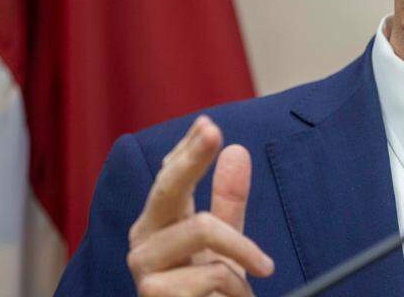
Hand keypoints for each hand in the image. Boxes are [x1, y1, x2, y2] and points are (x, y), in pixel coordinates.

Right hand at [126, 115, 274, 295]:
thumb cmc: (210, 292)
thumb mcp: (227, 244)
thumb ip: (229, 201)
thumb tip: (237, 150)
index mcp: (158, 224)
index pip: (170, 177)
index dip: (188, 149)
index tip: (208, 123)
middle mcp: (144, 241)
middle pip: (168, 188)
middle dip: (192, 157)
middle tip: (215, 133)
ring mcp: (144, 269)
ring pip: (202, 228)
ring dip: (243, 252)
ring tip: (260, 272)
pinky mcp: (153, 295)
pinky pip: (212, 273)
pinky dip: (235, 286)